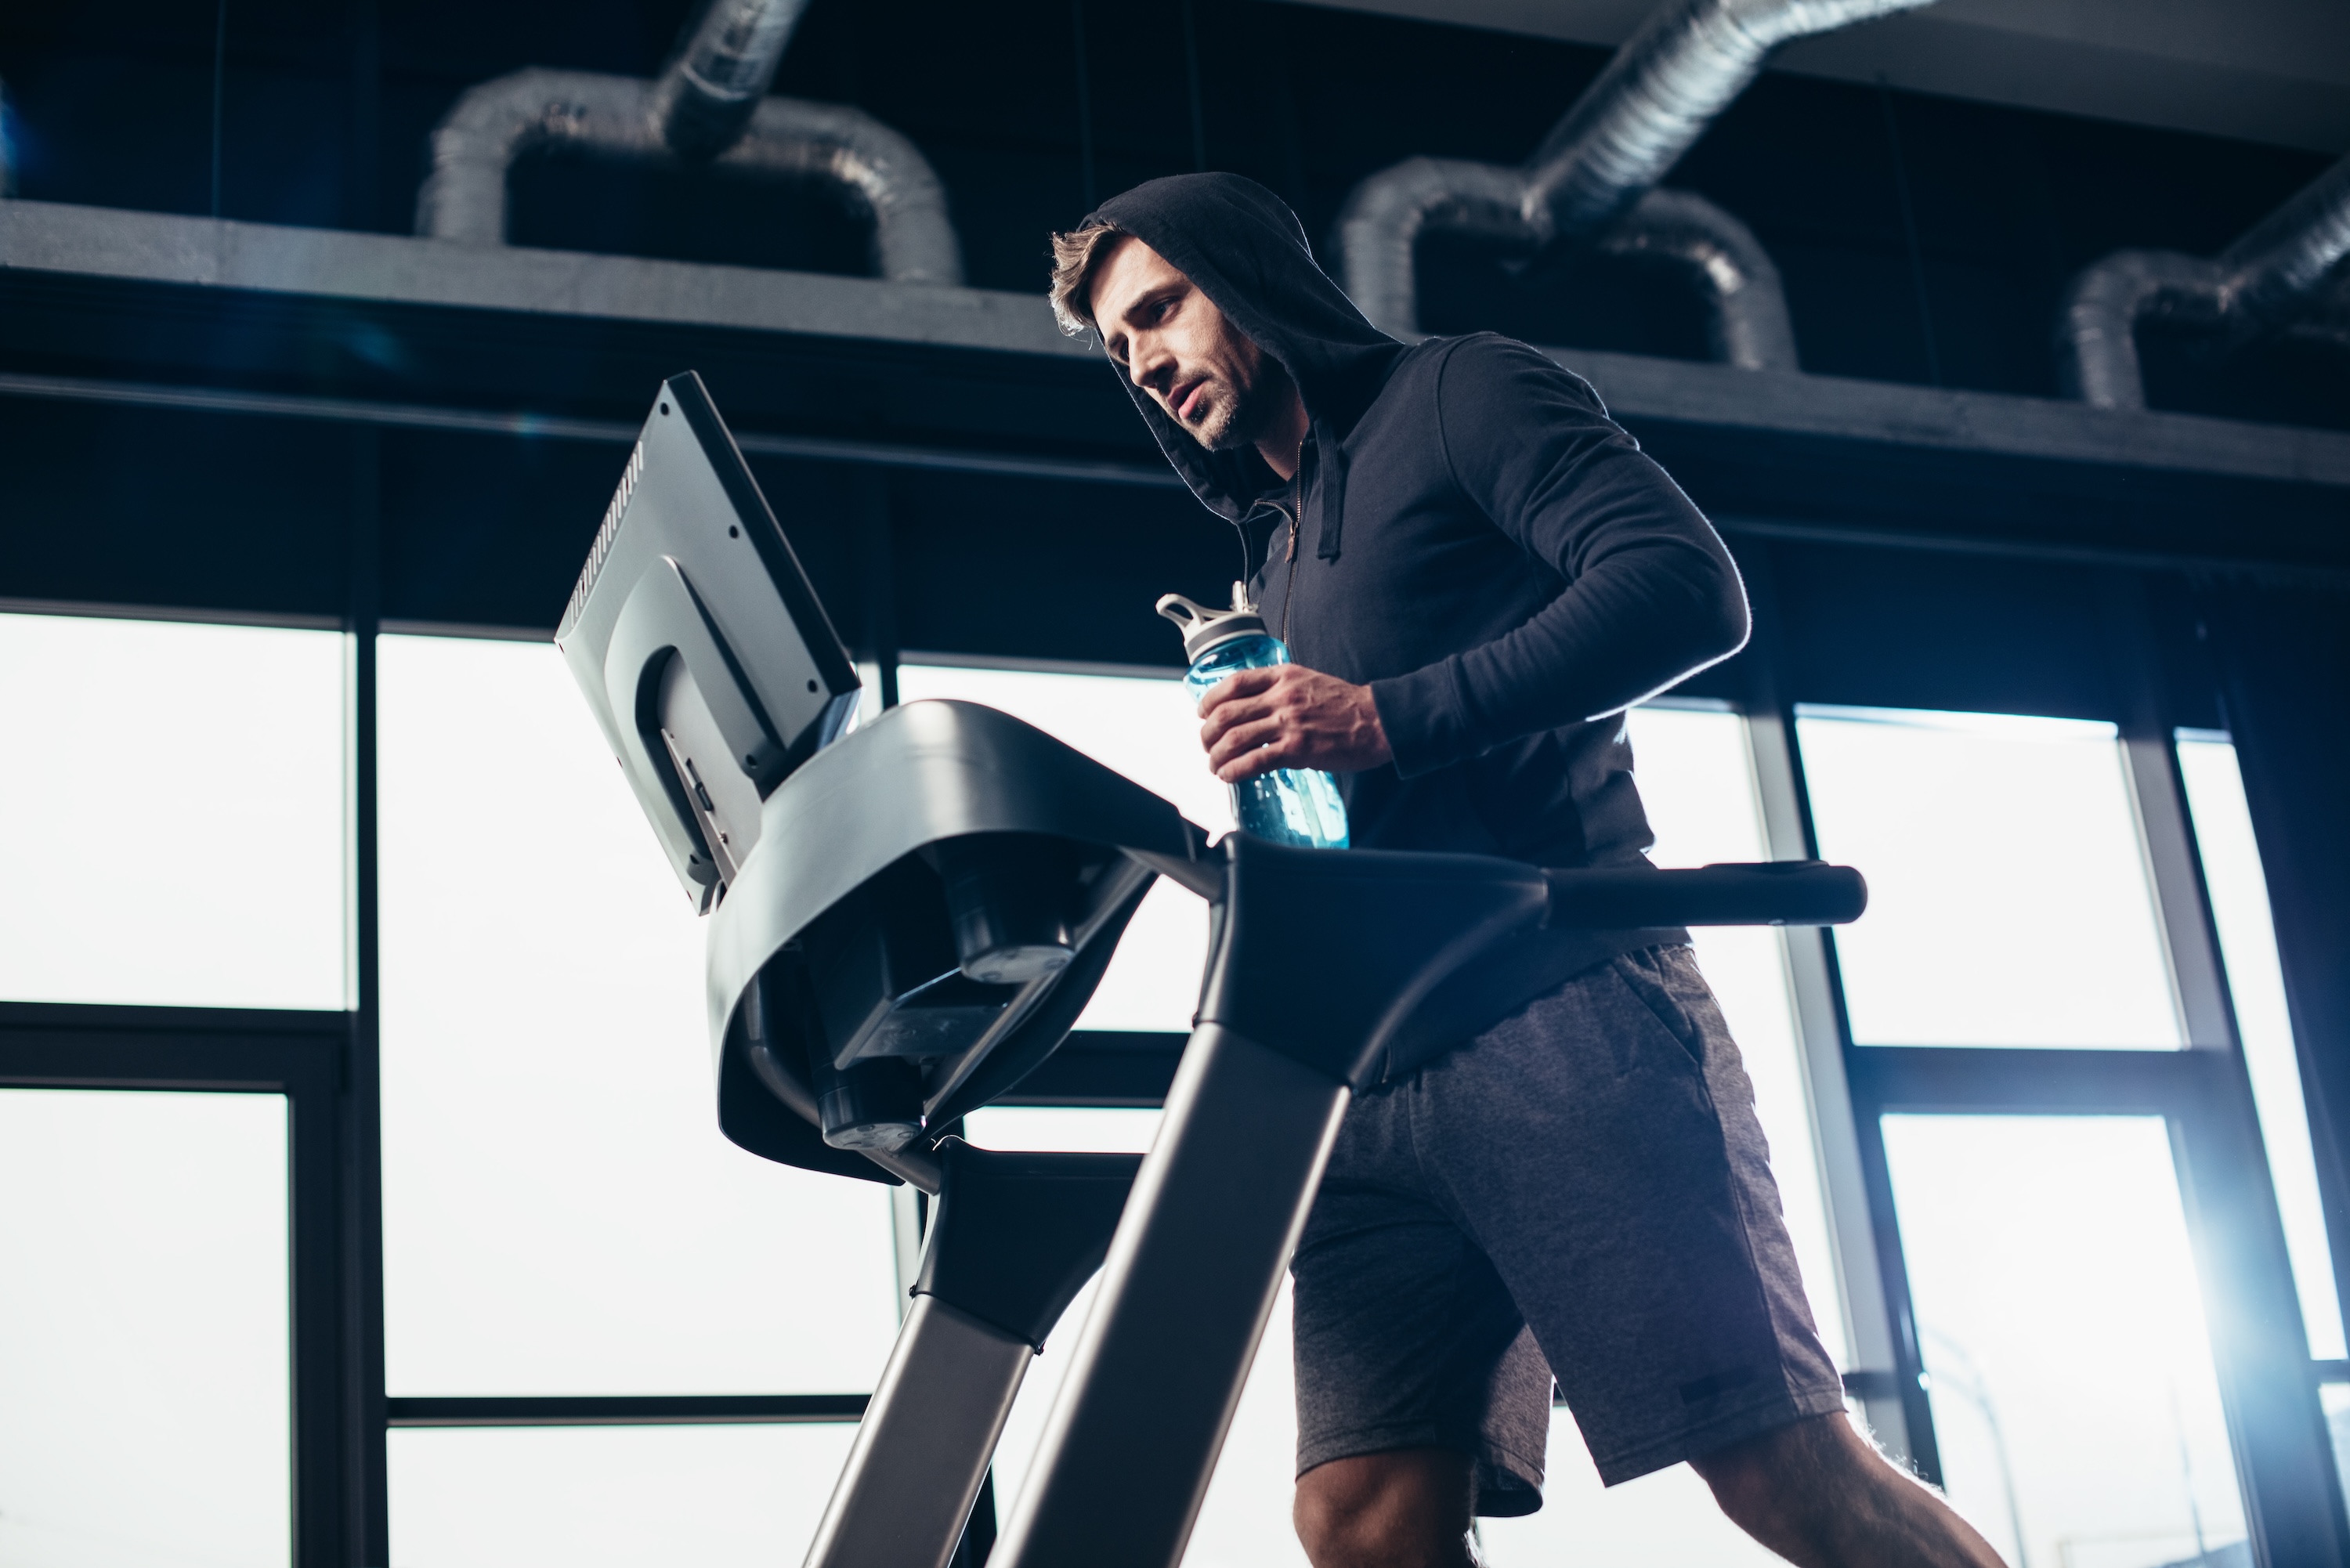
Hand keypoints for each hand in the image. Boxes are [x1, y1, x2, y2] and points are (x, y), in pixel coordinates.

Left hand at [1198, 665, 1391, 781]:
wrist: (1377, 721)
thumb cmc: (1346, 705)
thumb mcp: (1308, 681)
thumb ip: (1280, 689)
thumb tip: (1252, 706)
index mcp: (1283, 677)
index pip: (1233, 683)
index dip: (1210, 700)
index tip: (1203, 713)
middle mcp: (1281, 697)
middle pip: (1226, 713)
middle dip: (1207, 733)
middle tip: (1206, 745)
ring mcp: (1288, 723)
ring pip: (1234, 738)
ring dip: (1216, 755)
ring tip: (1215, 764)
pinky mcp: (1297, 749)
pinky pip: (1253, 761)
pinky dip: (1234, 771)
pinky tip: (1228, 776)